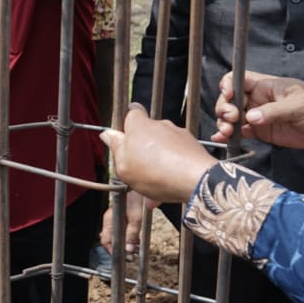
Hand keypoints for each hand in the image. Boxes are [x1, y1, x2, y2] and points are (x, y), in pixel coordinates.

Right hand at [99, 190, 152, 255]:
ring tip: (135, 248)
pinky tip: (136, 239)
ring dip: (125, 243)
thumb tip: (128, 249)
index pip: (105, 241)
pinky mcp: (122, 217)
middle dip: (120, 248)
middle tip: (130, 254)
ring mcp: (115, 218)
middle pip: (111, 240)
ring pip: (117, 236)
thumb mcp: (136, 219)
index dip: (112, 251)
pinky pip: (122, 231)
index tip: (122, 257)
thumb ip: (131, 235)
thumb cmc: (137, 199)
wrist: (141, 189)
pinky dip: (128, 237)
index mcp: (109, 220)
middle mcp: (110, 219)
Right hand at [101, 104, 216, 203]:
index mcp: (139, 125)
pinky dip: (171, 170)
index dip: (126, 125)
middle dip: (142, 150)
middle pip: (146, 134)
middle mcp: (160, 124)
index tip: (123, 140)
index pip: (131, 112)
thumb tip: (108, 134)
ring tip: (152, 188)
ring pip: (162, 148)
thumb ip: (115, 147)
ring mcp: (178, 134)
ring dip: (157, 163)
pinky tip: (166, 189)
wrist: (195, 180)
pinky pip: (176, 157)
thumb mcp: (123, 166)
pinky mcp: (193, 147)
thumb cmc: (155, 172)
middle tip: (136, 170)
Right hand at [213, 71, 303, 149]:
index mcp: (265, 86)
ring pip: (231, 117)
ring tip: (226, 133)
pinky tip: (222, 140)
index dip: (228, 85)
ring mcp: (257, 115)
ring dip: (224, 124)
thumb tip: (250, 117)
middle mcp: (257, 99)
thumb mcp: (298, 106)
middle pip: (230, 99)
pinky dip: (229, 136)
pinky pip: (240, 132)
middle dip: (225, 108)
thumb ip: (274, 111)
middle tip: (232, 119)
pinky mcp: (260, 131)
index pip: (238, 79)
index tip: (229, 96)